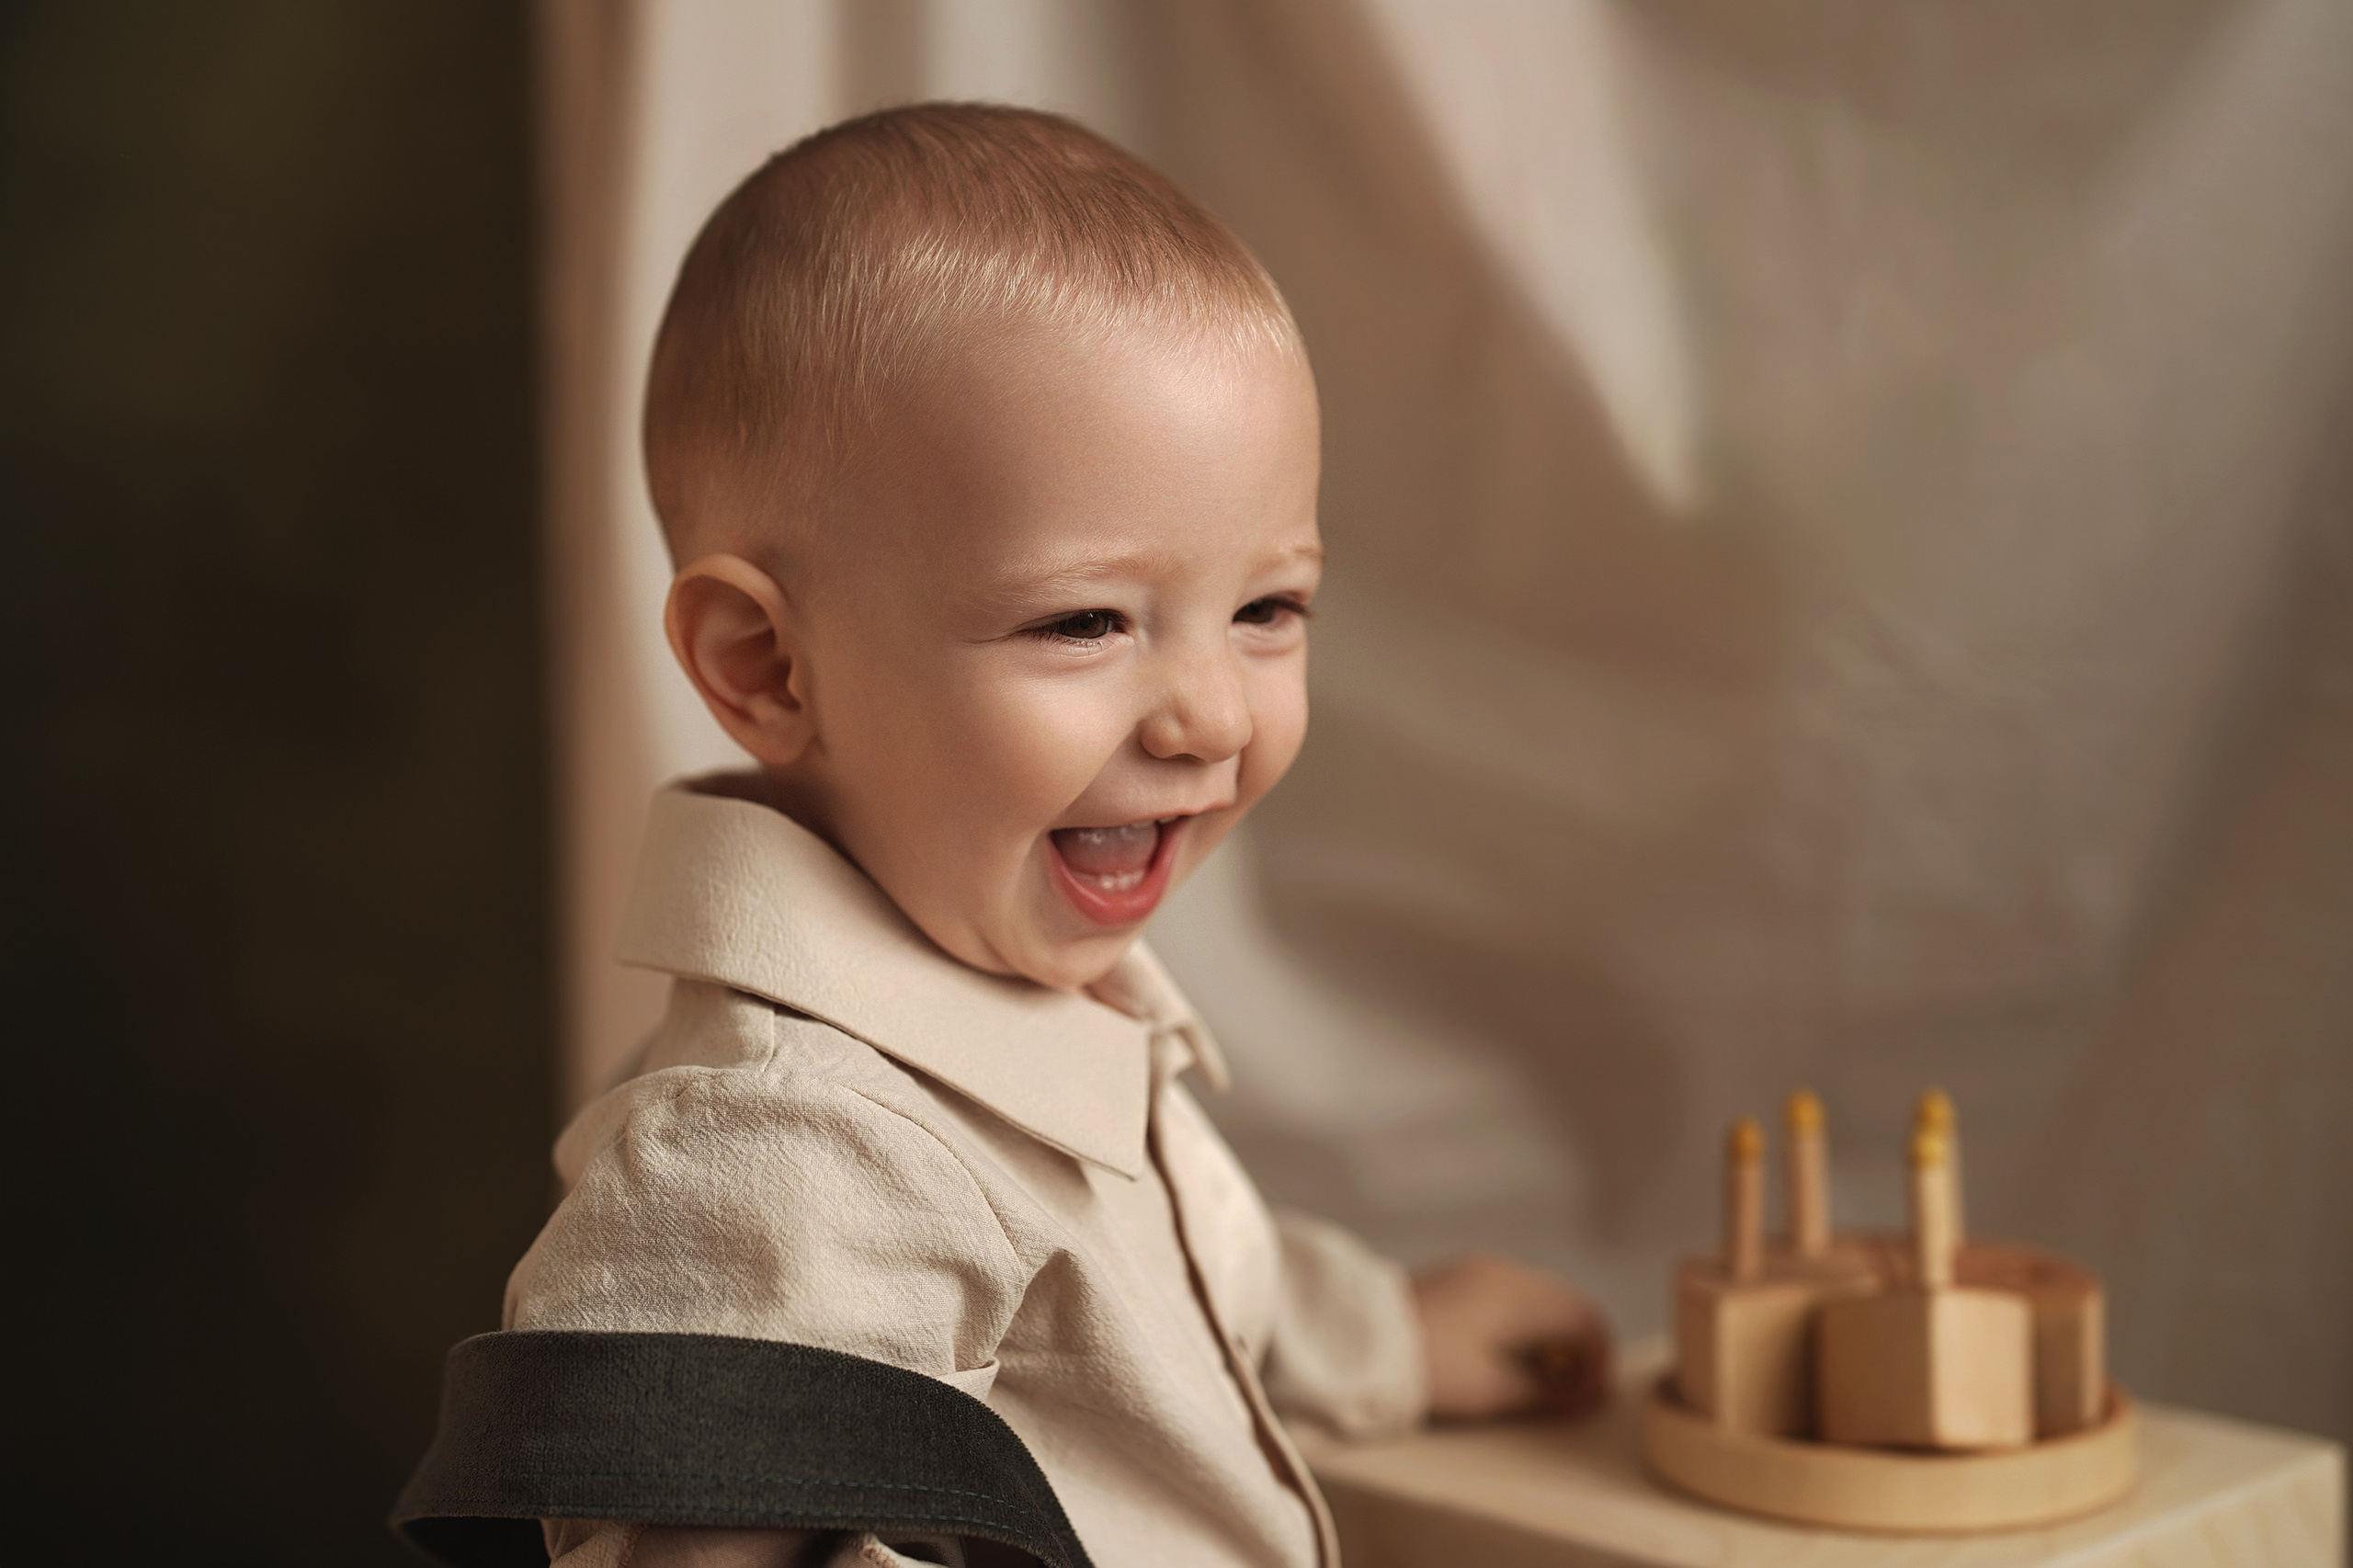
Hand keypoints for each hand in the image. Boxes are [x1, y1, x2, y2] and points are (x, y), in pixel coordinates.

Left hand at [1411, 1252, 1611, 1421]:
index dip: (1597, 1360)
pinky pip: (1513, 1298)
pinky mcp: (1462, 1277)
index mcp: (1517, 1293)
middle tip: (1570, 1397)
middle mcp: (1505, 1271)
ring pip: (1542, 1301)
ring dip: (1551, 1340)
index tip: (1587, 1399)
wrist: (1360, 1345)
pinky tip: (1509, 1358)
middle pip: (1567, 1306)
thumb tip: (1590, 1396)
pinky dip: (1524, 1327)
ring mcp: (1481, 1270)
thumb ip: (1549, 1393)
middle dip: (1577, 1351)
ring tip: (1538, 1383)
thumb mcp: (1493, 1390)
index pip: (1585, 1318)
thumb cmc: (1429, 1369)